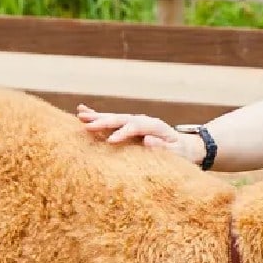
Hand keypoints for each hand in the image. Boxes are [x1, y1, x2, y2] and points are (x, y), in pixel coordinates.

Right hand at [76, 105, 193, 159]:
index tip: (110, 141)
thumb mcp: (177, 152)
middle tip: (88, 126)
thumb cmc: (179, 152)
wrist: (182, 145)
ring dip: (97, 116)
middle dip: (105, 122)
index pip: (137, 127)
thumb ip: (164, 147)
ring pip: (114, 117)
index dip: (123, 132)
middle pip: (122, 119)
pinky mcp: (127, 126)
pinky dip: (97, 115)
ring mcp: (134, 122)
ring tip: (80, 116)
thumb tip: (148, 140)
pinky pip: (111, 120)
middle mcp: (142, 120)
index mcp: (155, 126)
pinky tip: (81, 110)